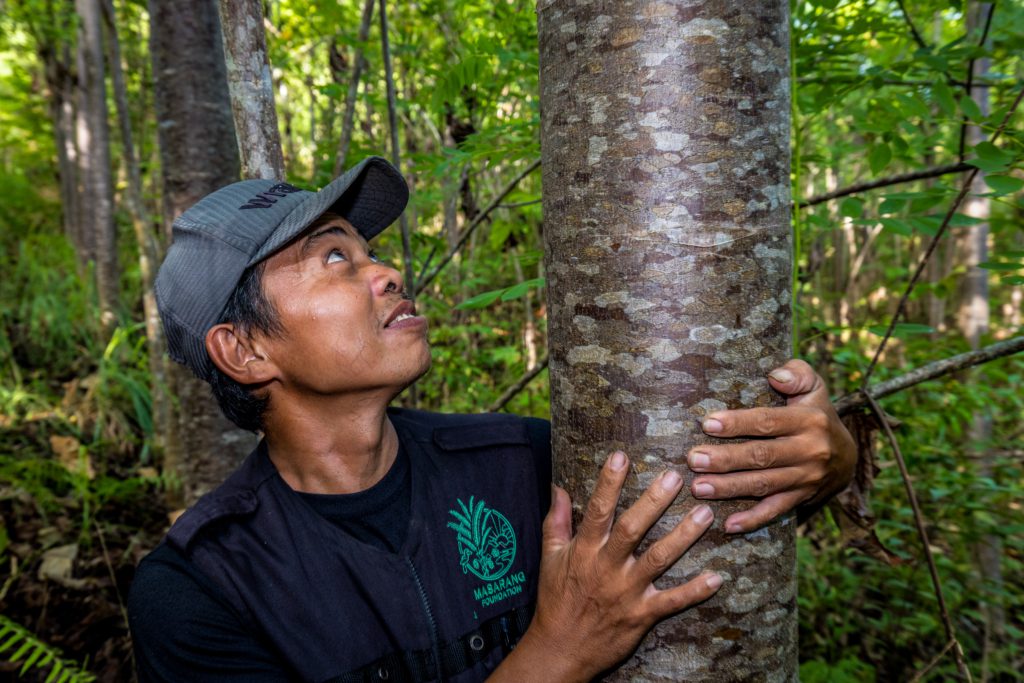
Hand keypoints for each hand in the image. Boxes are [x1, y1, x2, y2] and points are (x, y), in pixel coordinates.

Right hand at [499, 452, 720, 681]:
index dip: (609, 483)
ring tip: (705, 514)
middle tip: (676, 477)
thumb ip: (556, 520)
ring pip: (658, 560)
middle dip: (654, 502)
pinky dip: (695, 591)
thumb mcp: (550, 557)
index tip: (622, 456)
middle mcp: (607, 567)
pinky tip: (717, 577)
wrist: (560, 649)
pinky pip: (673, 601)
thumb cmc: (556, 599)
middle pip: (632, 529)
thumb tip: (559, 487)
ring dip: (683, 537)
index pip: (598, 510)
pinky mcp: (642, 615)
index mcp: (585, 550)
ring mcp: (626, 592)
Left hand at [686, 358, 856, 533]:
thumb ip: (796, 374)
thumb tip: (775, 375)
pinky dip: (752, 520)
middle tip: (693, 459)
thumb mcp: (814, 386)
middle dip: (725, 459)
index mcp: (809, 420)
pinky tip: (727, 525)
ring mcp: (806, 479)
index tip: (708, 424)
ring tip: (699, 488)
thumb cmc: (815, 412)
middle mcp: (810, 451)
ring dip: (730, 488)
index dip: (738, 424)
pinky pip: (775, 511)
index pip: (768, 421)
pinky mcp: (801, 499)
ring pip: (763, 485)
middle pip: (762, 456)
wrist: (847, 456)